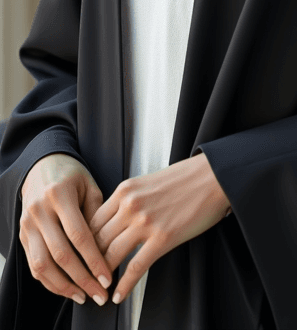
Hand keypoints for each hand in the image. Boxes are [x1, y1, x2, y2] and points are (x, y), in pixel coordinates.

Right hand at [19, 153, 112, 306]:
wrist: (42, 165)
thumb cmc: (71, 175)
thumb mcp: (89, 186)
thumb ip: (97, 215)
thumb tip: (106, 250)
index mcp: (59, 195)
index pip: (79, 235)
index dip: (94, 260)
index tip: (107, 277)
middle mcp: (40, 211)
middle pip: (61, 254)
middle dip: (82, 279)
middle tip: (99, 294)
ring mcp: (28, 225)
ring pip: (42, 265)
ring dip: (64, 286)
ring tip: (83, 296)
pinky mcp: (22, 235)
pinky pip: (34, 265)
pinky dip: (50, 281)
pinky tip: (67, 288)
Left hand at [88, 152, 230, 304]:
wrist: (213, 177)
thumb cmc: (185, 179)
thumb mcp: (147, 183)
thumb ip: (128, 200)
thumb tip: (114, 223)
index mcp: (125, 190)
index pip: (92, 221)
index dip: (84, 244)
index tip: (82, 257)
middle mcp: (130, 205)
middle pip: (97, 240)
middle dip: (88, 263)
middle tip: (85, 278)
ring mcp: (145, 222)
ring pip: (111, 255)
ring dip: (102, 277)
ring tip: (99, 290)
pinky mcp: (162, 238)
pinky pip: (135, 267)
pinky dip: (124, 285)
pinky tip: (119, 295)